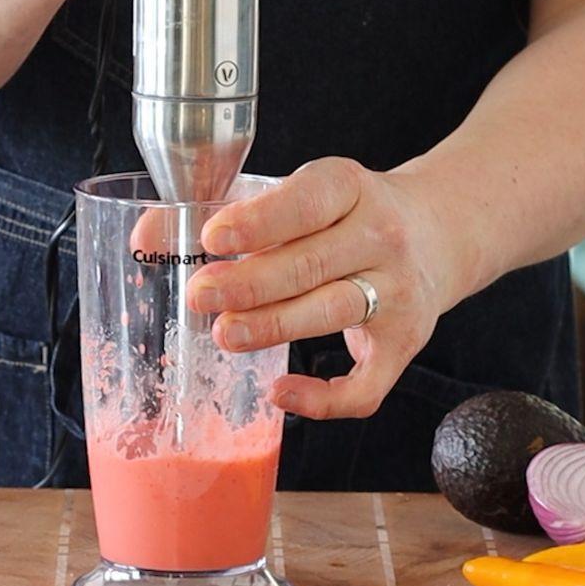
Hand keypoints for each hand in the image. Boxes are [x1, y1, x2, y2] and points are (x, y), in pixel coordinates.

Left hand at [187, 157, 465, 419]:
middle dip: (250, 282)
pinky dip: (324, 398)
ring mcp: (398, 293)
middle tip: (200, 295)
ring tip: (223, 333)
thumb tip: (146, 236)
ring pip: (334, 313)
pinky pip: (367, 384)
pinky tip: (278, 393)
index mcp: (351, 187)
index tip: (213, 236)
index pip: (307, 201)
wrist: (438, 232)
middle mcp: (381, 236)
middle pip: (313, 263)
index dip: (260, 221)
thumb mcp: (298, 193)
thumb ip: (228, 209)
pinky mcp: (404, 344)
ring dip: (274, 327)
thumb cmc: (344, 213)